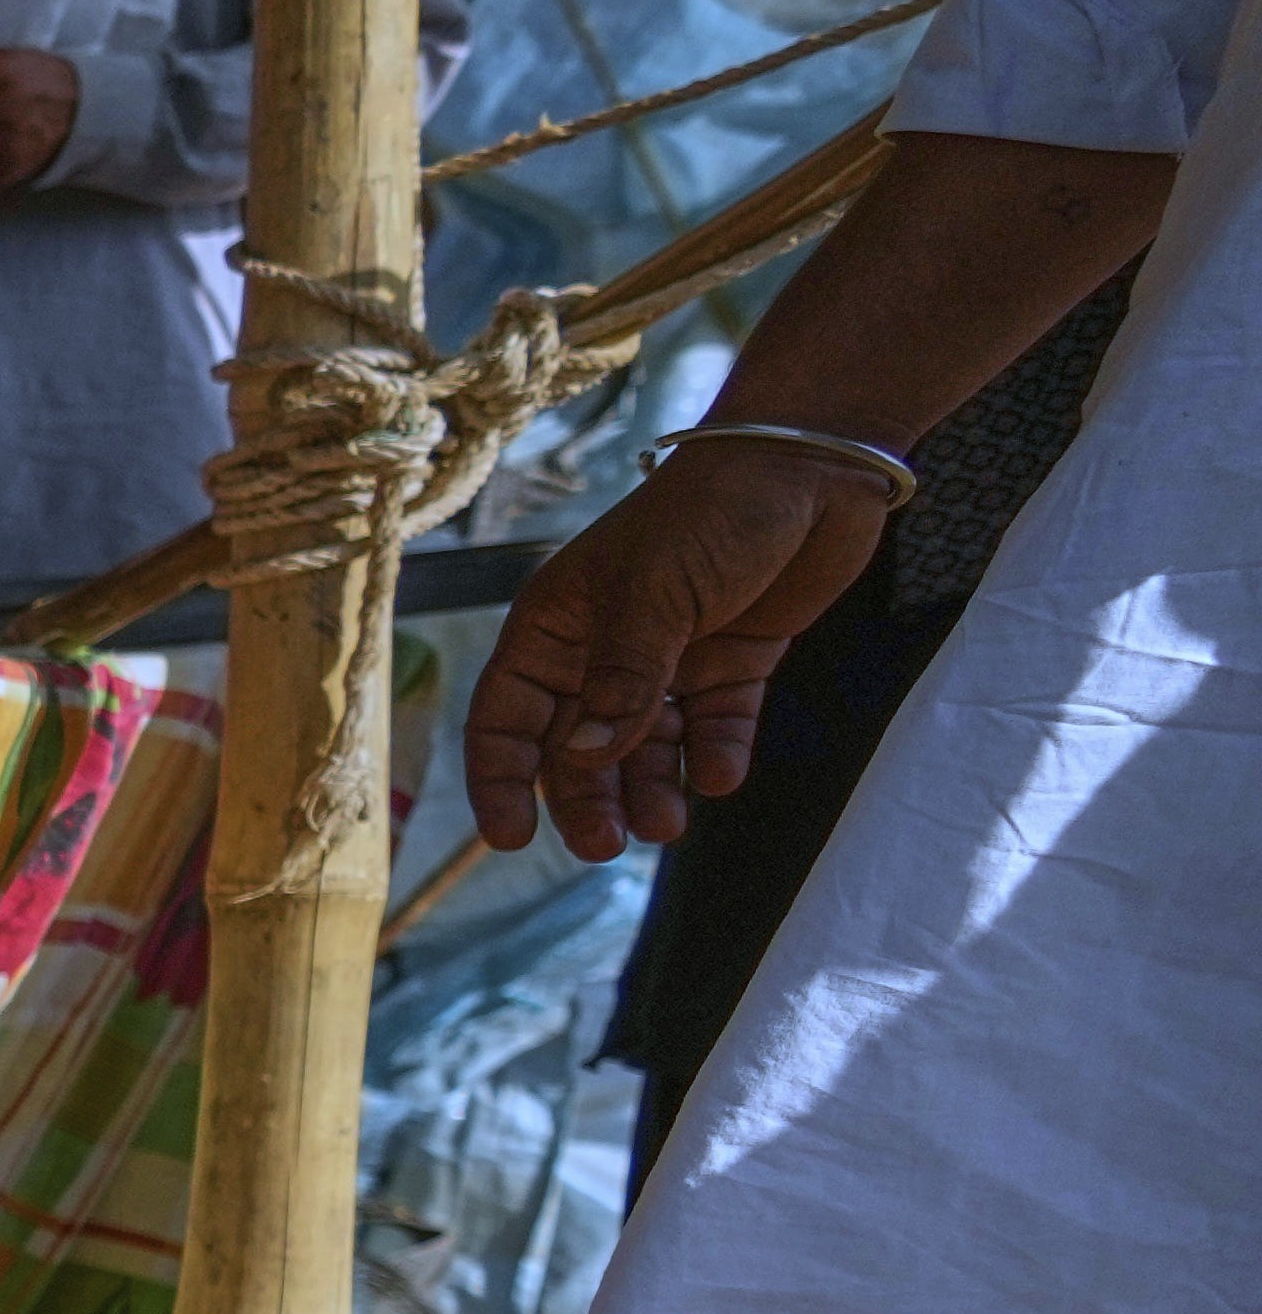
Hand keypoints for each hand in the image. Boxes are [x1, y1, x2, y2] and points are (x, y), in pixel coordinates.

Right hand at [470, 441, 895, 858]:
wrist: (811, 467)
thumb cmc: (710, 514)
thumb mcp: (652, 597)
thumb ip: (620, 683)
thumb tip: (582, 760)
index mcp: (557, 625)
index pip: (507, 715)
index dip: (501, 778)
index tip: (510, 836)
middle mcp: (604, 649)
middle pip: (576, 746)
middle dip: (587, 798)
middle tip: (607, 846)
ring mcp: (671, 659)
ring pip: (644, 748)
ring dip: (650, 788)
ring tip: (669, 825)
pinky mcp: (734, 662)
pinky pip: (713, 727)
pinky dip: (713, 756)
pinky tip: (718, 775)